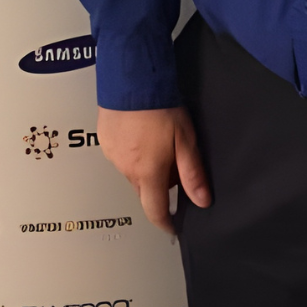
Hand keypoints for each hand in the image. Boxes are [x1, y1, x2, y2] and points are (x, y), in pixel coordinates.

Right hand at [97, 105, 210, 235]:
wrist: (132, 79)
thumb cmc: (160, 106)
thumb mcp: (186, 140)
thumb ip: (192, 173)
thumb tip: (202, 200)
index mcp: (148, 172)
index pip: (155, 211)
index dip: (165, 223)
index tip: (171, 227)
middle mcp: (126, 168)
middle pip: (143, 190)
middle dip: (158, 186)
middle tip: (171, 163)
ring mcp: (112, 154)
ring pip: (131, 172)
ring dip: (143, 166)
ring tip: (154, 141)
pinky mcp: (104, 140)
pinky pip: (119, 156)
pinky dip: (130, 152)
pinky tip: (139, 133)